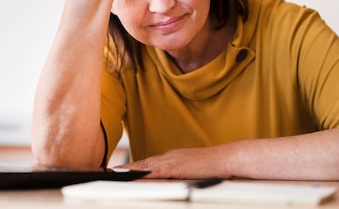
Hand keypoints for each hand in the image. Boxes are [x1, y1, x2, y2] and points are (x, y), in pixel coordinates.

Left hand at [117, 147, 231, 179]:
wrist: (225, 158)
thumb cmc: (212, 167)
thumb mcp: (191, 170)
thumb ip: (179, 174)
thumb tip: (170, 182)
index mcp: (172, 157)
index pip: (149, 162)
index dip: (134, 167)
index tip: (121, 170)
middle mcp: (169, 156)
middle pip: (144, 162)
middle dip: (128, 168)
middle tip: (113, 171)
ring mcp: (172, 160)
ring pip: (147, 165)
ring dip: (131, 169)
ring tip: (117, 173)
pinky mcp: (177, 166)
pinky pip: (156, 170)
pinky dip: (143, 172)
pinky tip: (135, 174)